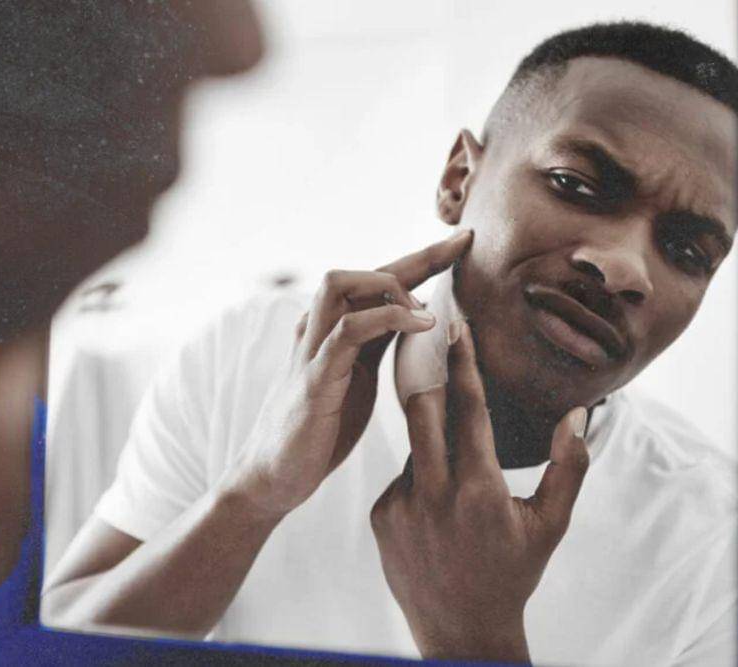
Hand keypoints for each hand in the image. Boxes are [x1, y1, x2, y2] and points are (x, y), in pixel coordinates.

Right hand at [219, 230, 472, 519]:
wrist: (274, 477)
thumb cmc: (319, 429)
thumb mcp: (358, 379)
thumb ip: (379, 346)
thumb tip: (422, 322)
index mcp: (335, 330)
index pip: (379, 282)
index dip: (422, 259)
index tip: (463, 242)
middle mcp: (319, 330)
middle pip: (362, 271)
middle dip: (416, 257)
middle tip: (459, 253)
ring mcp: (312, 351)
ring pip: (340, 284)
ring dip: (392, 284)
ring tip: (430, 311)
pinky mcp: (314, 379)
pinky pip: (346, 331)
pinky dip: (386, 318)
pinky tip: (420, 324)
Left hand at [370, 321, 589, 663]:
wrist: (460, 630)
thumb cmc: (514, 574)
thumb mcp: (550, 525)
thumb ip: (568, 467)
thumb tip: (578, 414)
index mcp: (479, 490)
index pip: (469, 409)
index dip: (464, 363)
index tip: (456, 327)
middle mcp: (434, 494)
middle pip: (422, 410)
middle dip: (434, 383)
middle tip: (441, 362)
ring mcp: (400, 506)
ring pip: (414, 445)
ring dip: (434, 441)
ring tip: (458, 476)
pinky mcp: (380, 518)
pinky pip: (400, 477)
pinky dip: (421, 479)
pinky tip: (438, 513)